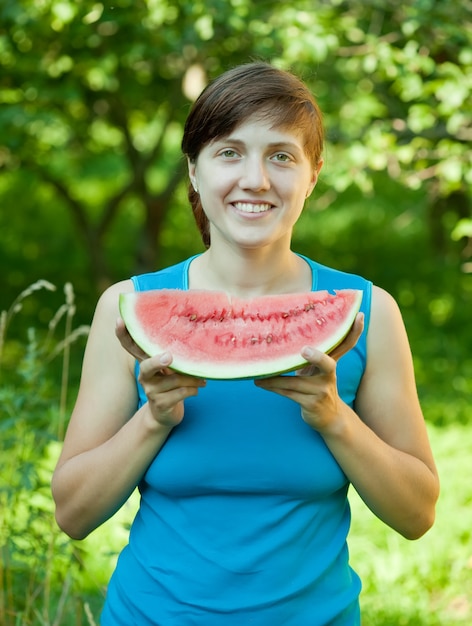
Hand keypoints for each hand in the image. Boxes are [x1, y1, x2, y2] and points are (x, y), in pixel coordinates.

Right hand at [115, 318, 205, 427]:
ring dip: (191, 379)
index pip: (130, 346)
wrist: (166, 413)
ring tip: (202, 379)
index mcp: (146, 362)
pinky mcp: (160, 403)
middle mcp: (145, 375)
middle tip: (169, 357)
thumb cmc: (171, 384)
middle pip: (147, 366)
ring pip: (174, 380)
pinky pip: (180, 393)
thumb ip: (174, 355)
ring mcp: (151, 390)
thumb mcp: (170, 368)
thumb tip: (194, 337)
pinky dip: (192, 390)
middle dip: (157, 361)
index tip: (120, 320)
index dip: (123, 334)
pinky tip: (197, 389)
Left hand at [255, 313, 363, 432]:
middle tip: (304, 350)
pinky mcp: (312, 404)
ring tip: (259, 375)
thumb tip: (286, 333)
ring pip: (295, 383)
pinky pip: (288, 393)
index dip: (355, 330)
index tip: (359, 315)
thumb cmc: (318, 387)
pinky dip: (273, 387)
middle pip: (328, 364)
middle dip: (317, 357)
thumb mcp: (320, 370)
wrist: (330, 418)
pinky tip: (260, 383)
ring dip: (274, 379)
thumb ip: (313, 354)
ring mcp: (322, 391)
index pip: (346, 343)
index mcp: (331, 362)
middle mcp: (329, 376)